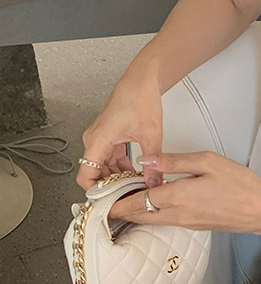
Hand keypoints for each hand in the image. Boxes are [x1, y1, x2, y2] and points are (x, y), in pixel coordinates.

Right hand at [77, 70, 163, 190]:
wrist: (141, 80)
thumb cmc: (140, 98)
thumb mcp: (151, 136)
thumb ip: (152, 164)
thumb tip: (153, 185)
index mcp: (98, 140)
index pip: (85, 175)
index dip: (95, 193)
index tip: (109, 203)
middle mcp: (95, 140)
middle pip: (95, 174)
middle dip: (111, 189)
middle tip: (129, 199)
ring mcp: (101, 139)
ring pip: (104, 168)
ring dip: (118, 180)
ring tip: (136, 189)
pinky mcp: (109, 138)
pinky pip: (111, 160)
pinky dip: (121, 170)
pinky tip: (136, 176)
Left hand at [107, 151, 260, 233]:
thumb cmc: (241, 186)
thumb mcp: (206, 161)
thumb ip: (173, 161)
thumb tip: (147, 160)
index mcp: (177, 197)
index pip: (136, 200)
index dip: (115, 199)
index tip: (100, 196)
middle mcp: (178, 215)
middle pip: (139, 215)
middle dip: (119, 211)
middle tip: (102, 205)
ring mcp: (186, 223)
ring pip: (151, 220)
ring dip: (134, 213)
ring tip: (119, 204)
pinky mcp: (195, 225)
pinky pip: (165, 221)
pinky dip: (151, 214)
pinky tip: (149, 206)